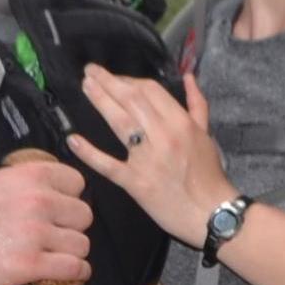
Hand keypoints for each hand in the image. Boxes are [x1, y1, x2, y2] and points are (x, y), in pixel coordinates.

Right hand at [0, 147, 90, 284]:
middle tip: (53, 237)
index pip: (78, 184)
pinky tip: (63, 272)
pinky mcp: (30, 265)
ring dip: (71, 252)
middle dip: (71, 228)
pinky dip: (74, 272)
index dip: (69, 199)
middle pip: (84, 216)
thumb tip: (53, 197)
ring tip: (54, 257)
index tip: (56, 211)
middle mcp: (39, 201)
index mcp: (32, 176)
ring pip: (82, 244)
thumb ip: (28, 186)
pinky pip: (75, 268)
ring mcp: (36, 234)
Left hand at [79, 67, 231, 248]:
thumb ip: (197, 105)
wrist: (211, 213)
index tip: (116, 79)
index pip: (150, 90)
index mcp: (181, 122)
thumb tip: (189, 77)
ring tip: (86, 87)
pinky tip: (73, 140)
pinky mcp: (135, 183)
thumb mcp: (206, 135)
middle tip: (90, 72)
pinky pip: (108, 165)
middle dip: (108, 82)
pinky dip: (89, 152)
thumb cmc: (209, 175)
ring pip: (119, 122)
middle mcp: (163, 136)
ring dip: (99, 101)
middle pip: (131, 99)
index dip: (129, 80)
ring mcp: (147, 159)